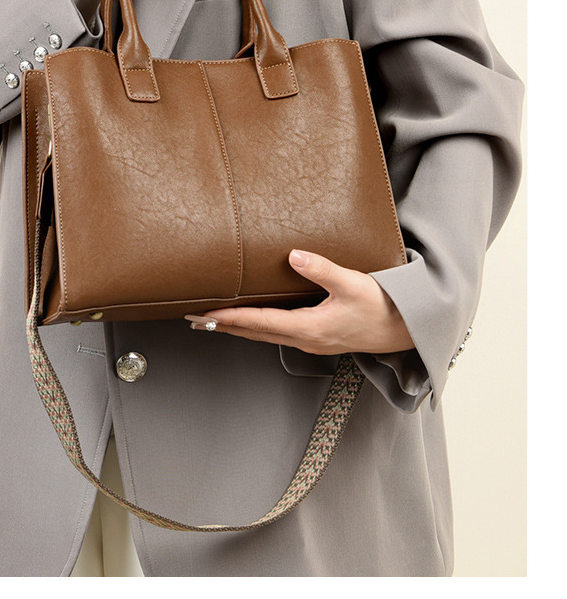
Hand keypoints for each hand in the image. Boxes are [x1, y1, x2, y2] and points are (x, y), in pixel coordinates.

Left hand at [185, 250, 414, 355]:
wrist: (404, 330)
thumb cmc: (381, 306)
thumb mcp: (353, 283)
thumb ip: (323, 269)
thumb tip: (294, 256)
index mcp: (309, 327)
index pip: (260, 321)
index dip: (232, 317)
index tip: (207, 313)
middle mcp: (305, 339)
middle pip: (255, 333)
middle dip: (224, 326)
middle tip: (195, 319)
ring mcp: (310, 342)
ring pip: (264, 336)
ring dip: (237, 328)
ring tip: (213, 321)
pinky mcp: (316, 338)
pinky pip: (276, 335)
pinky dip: (256, 328)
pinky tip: (250, 321)